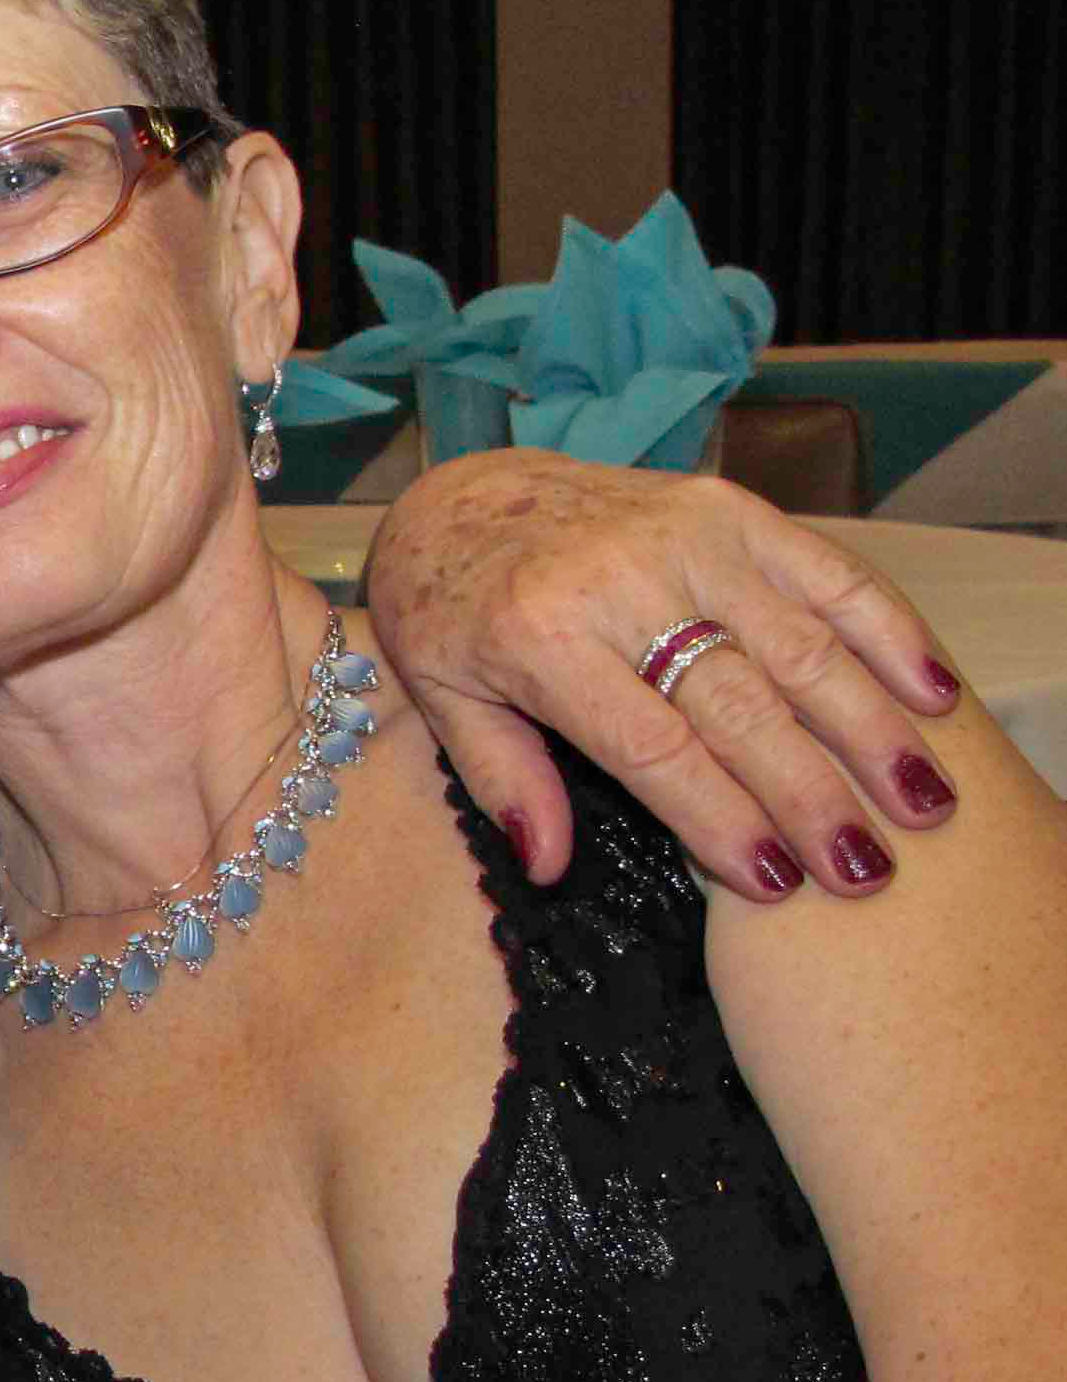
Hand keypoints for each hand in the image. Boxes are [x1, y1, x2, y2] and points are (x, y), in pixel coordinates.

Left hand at [364, 452, 961, 897]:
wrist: (463, 497)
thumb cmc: (453, 613)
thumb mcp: (445, 698)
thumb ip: (503, 779)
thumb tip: (547, 866)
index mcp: (541, 637)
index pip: (653, 746)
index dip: (720, 818)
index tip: (777, 885)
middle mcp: (622, 581)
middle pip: (741, 705)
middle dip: (812, 794)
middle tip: (868, 870)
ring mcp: (685, 539)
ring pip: (801, 645)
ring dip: (871, 728)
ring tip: (924, 804)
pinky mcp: (728, 510)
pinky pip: (826, 572)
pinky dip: (889, 632)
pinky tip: (936, 698)